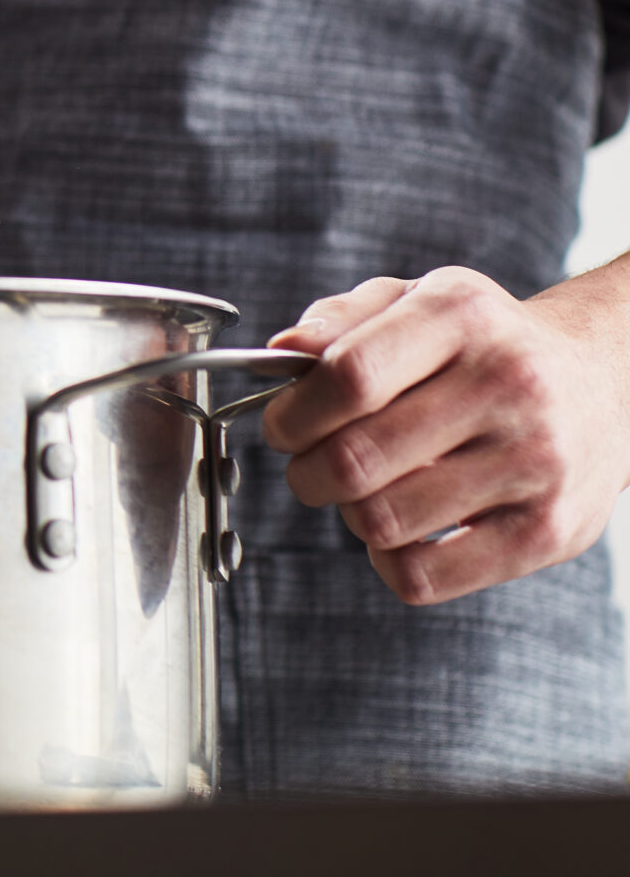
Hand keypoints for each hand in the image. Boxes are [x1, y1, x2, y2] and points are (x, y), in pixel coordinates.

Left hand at [262, 267, 629, 604]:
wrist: (605, 382)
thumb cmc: (485, 345)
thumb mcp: (418, 300)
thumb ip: (341, 319)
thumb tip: (280, 354)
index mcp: (462, 316)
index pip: (348, 377)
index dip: (293, 413)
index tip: (283, 426)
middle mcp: (509, 384)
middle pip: (355, 458)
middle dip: (306, 472)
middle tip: (311, 466)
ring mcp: (536, 462)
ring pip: (382, 520)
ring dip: (348, 513)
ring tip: (365, 491)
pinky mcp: (550, 531)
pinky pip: (424, 576)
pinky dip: (389, 559)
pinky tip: (401, 530)